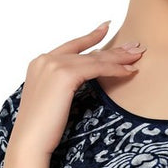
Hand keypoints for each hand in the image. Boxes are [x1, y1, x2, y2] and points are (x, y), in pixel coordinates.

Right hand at [10, 21, 147, 155]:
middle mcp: (45, 59)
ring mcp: (54, 64)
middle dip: (113, 49)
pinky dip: (116, 69)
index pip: (71, 46)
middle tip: (134, 45)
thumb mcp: (51, 99)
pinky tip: (130, 71)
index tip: (106, 28)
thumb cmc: (41, 127)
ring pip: (94, 58)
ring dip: (119, 58)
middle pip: (87, 51)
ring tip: (138, 56)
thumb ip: (60, 84)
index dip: (90, 37)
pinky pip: (97, 68)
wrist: (30, 139)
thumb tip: (79, 81)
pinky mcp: (65, 74)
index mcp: (39, 63)